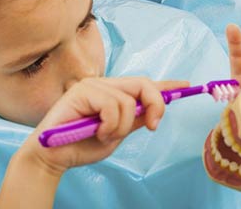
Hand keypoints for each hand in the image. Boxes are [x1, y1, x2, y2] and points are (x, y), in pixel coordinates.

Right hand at [21, 77, 189, 175]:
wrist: (53, 157)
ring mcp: (92, 85)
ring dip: (121, 126)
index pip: (144, 84)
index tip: (186, 86)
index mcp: (113, 94)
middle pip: (143, 83)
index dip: (166, 85)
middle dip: (154, 104)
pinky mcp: (81, 91)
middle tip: (151, 126)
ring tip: (104, 135)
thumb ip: (134, 119)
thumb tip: (154, 110)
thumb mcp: (117, 133)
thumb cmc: (81, 146)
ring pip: (128, 101)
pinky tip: (95, 131)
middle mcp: (104, 84)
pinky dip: (109, 125)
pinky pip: (112, 106)